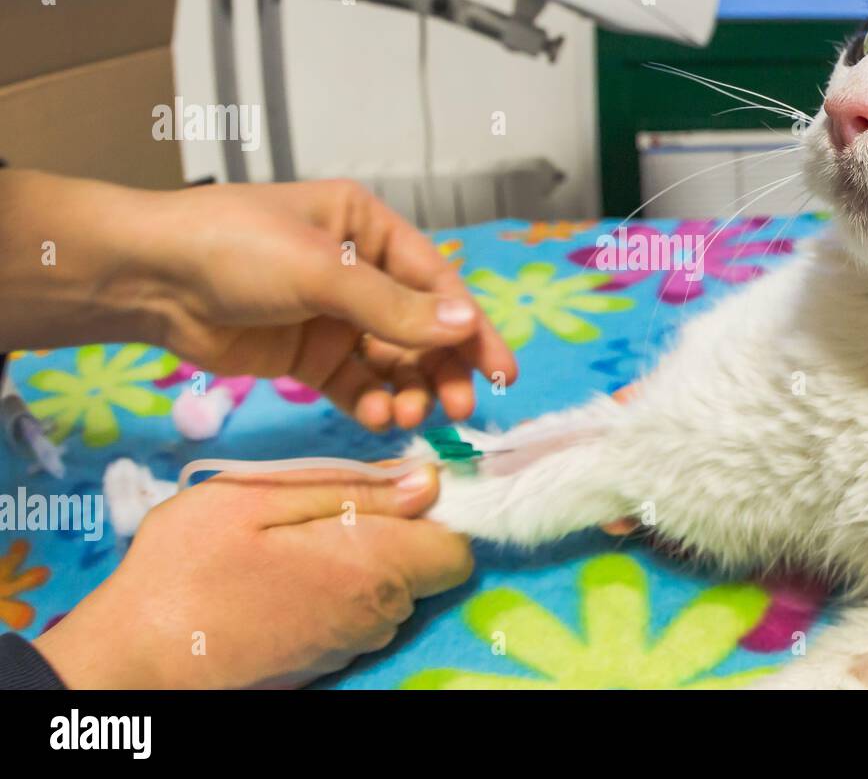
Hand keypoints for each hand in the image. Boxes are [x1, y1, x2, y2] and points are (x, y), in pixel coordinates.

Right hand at [35, 462, 469, 687]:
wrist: (135, 658)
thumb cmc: (190, 565)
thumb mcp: (260, 497)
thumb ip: (353, 487)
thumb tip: (428, 480)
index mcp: (372, 569)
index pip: (457, 548)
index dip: (438, 515)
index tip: (399, 489)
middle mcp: (377, 616)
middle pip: (425, 566)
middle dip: (397, 532)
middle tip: (328, 507)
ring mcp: (352, 644)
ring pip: (392, 591)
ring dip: (364, 560)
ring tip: (297, 541)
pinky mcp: (326, 661)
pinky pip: (358, 614)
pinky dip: (339, 590)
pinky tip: (286, 576)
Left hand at [147, 179, 516, 427]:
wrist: (148, 280)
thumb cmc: (235, 248)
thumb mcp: (321, 271)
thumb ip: (394, 306)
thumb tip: (465, 326)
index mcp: (367, 230)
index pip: (435, 283)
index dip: (470, 327)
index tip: (500, 371)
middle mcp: (359, 272)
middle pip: (420, 328)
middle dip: (443, 369)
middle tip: (462, 410)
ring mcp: (334, 317)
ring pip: (392, 362)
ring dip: (409, 390)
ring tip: (410, 417)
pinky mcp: (308, 358)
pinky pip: (355, 384)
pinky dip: (371, 403)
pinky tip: (377, 418)